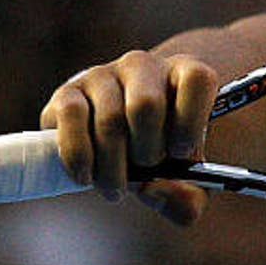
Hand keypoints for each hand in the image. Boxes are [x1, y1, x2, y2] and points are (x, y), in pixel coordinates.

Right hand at [39, 51, 216, 225]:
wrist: (124, 139)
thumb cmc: (163, 155)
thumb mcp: (187, 180)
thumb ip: (187, 198)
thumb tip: (154, 191)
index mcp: (185, 74)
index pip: (197, 79)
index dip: (191, 120)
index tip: (182, 153)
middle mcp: (144, 66)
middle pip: (146, 105)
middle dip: (147, 152)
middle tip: (146, 172)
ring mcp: (103, 74)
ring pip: (109, 120)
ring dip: (113, 167)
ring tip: (116, 189)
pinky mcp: (69, 91)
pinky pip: (72, 116)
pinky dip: (79, 155)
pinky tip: (86, 177)